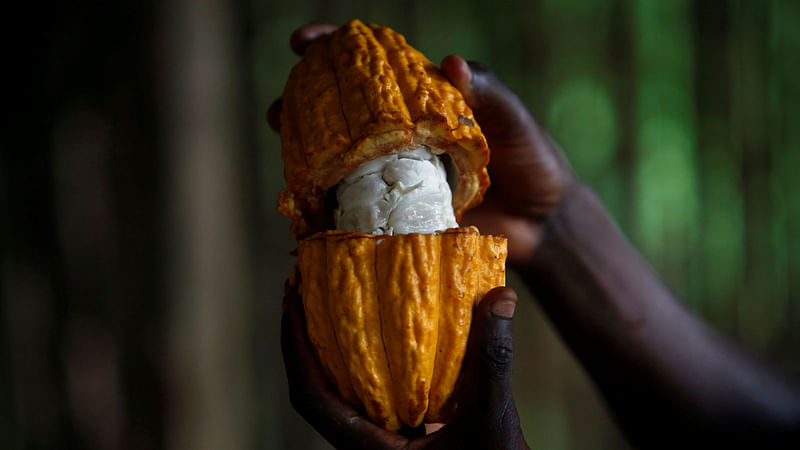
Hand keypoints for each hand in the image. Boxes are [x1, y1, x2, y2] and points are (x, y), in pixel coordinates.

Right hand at [268, 24, 575, 265]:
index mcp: (424, 100)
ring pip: (343, 158)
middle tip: (279, 110)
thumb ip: (486, 93)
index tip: (304, 43)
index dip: (334, 49)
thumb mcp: (513, 120)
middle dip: (304, 105)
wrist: (543, 221)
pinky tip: (307, 208)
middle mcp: (403, 134)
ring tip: (285, 155)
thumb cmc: (533, 158)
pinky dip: (332, 205)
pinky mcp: (403, 211)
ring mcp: (399, 172)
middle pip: (343, 112)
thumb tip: (449, 62)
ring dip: (307, 155)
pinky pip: (361, 205)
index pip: (374, 65)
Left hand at [282, 283, 528, 448]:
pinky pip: (365, 394)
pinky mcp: (396, 436)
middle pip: (315, 388)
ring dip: (331, 349)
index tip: (292, 299)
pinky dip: (362, 362)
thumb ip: (492, 363)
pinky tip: (378, 335)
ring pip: (339, 391)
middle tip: (305, 289)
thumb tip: (500, 298)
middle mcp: (365, 445)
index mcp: (369, 449)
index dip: (294, 346)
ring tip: (334, 302)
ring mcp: (378, 441)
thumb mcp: (493, 420)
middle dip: (305, 338)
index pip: (311, 396)